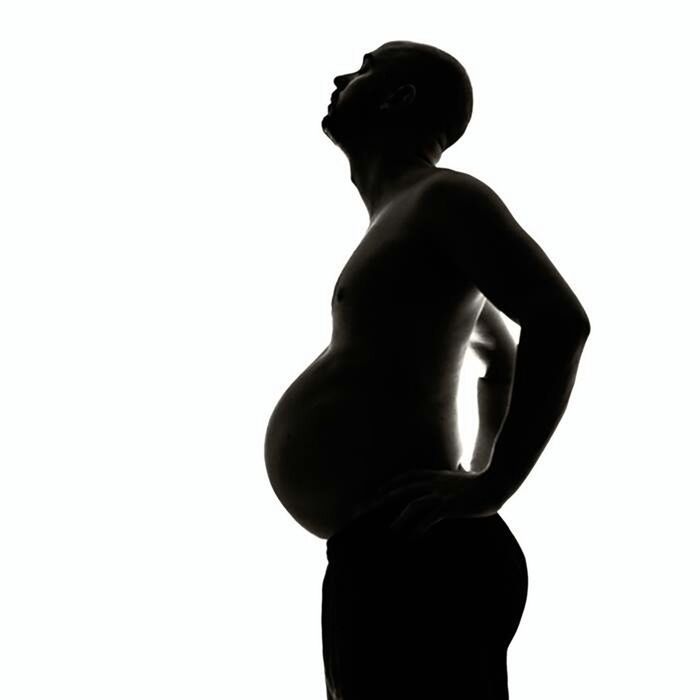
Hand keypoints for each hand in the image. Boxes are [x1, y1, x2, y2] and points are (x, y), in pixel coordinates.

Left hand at [352, 468, 484, 539]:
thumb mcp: (466, 475)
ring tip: (391, 530)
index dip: (393, 483)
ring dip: (400, 518)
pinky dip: (418, 528)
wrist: (497, 484)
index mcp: (437, 475)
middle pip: (404, 488)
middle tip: (371, 508)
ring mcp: (441, 494)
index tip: (380, 490)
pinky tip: (412, 538)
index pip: (408, 476)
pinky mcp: (449, 507)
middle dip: (386, 497)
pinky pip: (428, 518)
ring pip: (412, 504)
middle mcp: (435, 483)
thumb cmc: (484, 482)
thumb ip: (459, 472)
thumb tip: (463, 466)